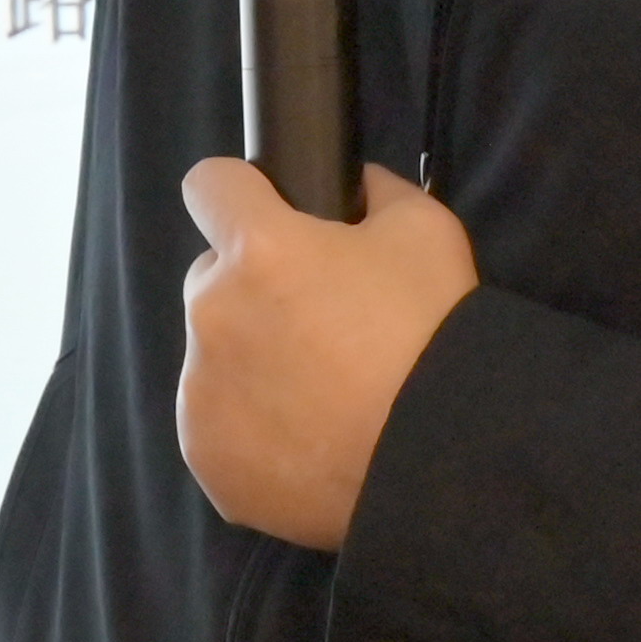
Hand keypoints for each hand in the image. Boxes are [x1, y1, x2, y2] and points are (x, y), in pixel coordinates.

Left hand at [172, 157, 477, 550]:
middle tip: (316, 325)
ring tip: (319, 396)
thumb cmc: (432, 332)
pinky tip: (305, 441)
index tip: (269, 218)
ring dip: (250, 362)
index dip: (240, 194)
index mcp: (258, 249)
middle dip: (251, 291)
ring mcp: (201, 391)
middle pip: (210, 279)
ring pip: (211, 356)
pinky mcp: (205, 455)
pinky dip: (249, 428)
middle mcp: (212, 313)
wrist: (440, 456)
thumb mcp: (426, 230)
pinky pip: (216, 425)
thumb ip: (376, 193)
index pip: (208, 185)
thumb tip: (353, 188)